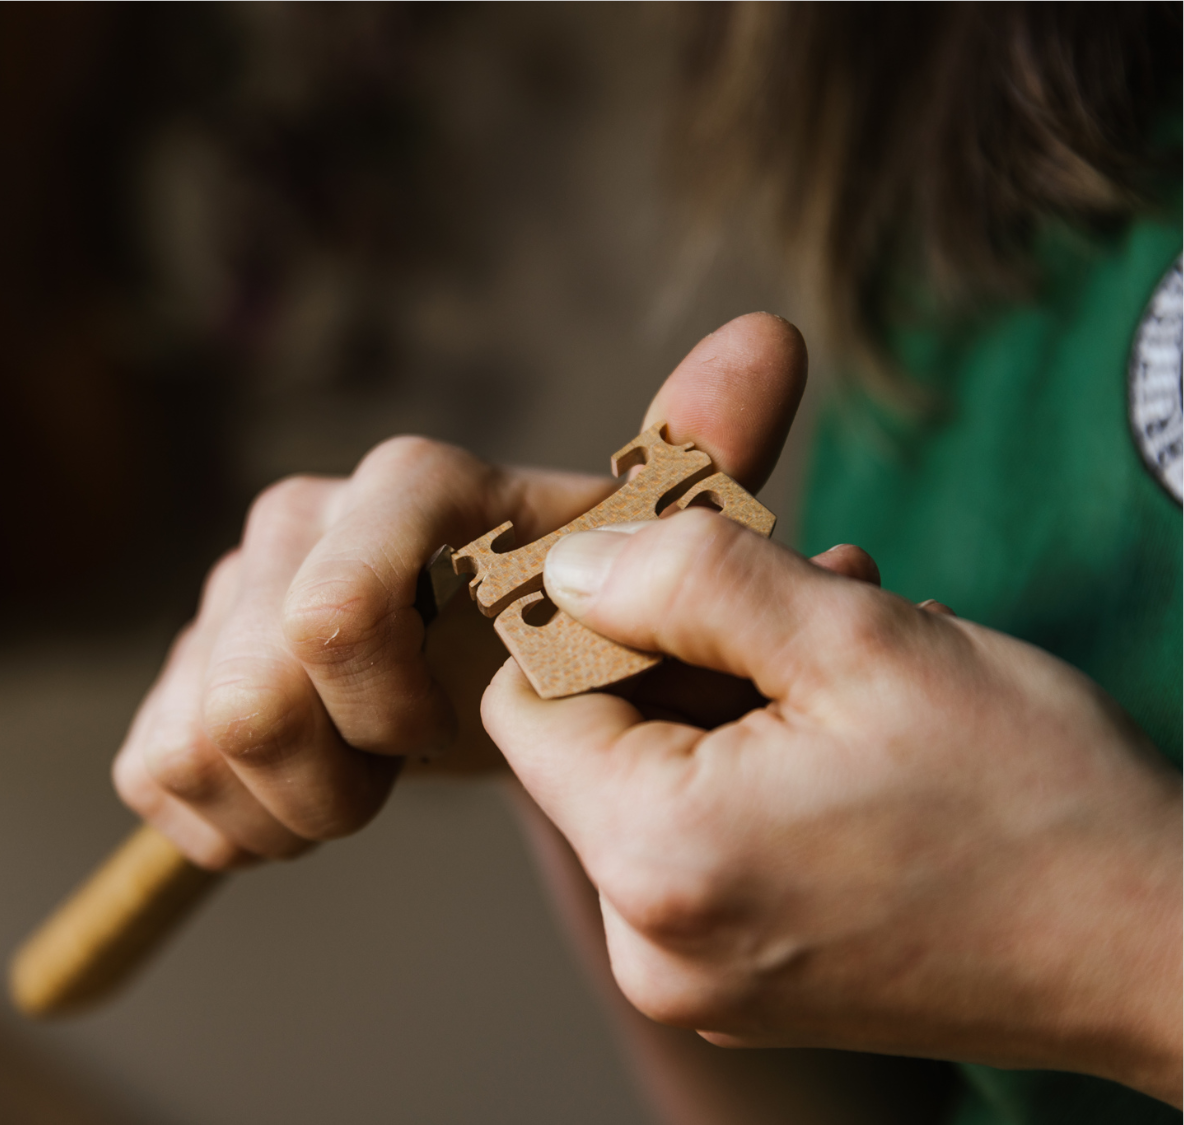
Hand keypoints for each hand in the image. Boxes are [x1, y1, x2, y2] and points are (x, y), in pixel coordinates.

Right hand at [111, 312, 808, 870]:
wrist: (479, 673)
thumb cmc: (564, 625)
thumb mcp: (640, 564)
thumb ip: (696, 462)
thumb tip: (772, 336)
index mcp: (401, 489)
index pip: (334, 611)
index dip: (383, 707)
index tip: (438, 731)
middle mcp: (294, 520)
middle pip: (252, 700)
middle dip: (334, 780)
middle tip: (396, 772)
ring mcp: (219, 594)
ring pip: (202, 746)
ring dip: (294, 804)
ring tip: (357, 782)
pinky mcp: (171, 670)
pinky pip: (156, 773)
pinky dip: (236, 821)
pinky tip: (301, 791)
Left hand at [483, 513, 1182, 1103]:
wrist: (1160, 952)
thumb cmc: (1033, 798)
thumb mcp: (856, 641)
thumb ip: (689, 580)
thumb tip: (573, 564)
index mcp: (658, 859)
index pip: (527, 703)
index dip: (588, 613)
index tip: (677, 564)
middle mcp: (655, 943)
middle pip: (597, 743)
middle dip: (685, 649)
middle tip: (802, 592)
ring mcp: (701, 976)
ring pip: (662, 782)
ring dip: (738, 695)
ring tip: (852, 645)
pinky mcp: (751, 981)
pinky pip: (709, 840)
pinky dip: (759, 765)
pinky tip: (853, 719)